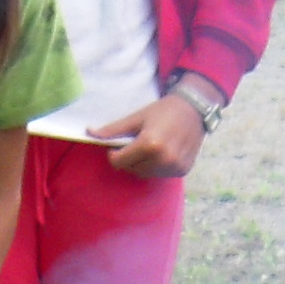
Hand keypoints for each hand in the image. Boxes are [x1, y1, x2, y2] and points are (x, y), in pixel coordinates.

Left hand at [92, 90, 208, 177]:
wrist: (195, 109)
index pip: (119, 162)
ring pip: (145, 174)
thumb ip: (113, 129)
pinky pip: (160, 174)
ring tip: (149, 147)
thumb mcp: (136, 117)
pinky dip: (156, 166)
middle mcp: (163, 159)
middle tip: (136, 144)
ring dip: (142, 164)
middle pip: (131, 169)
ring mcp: (174, 167)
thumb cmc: (163, 110)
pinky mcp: (182, 171)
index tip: (119, 145)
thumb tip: (89, 132)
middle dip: (128, 158)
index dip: (114, 154)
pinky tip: (162, 152)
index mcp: (149, 145)